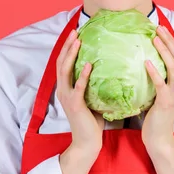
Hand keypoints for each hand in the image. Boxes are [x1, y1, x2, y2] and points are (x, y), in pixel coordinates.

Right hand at [55, 28, 104, 173]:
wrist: (87, 143)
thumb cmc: (92, 122)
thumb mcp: (93, 98)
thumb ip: (96, 85)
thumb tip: (112, 69)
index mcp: (67, 88)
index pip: (64, 63)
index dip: (68, 48)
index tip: (76, 33)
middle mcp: (63, 90)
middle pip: (61, 62)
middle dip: (67, 45)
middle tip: (75, 31)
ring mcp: (67, 97)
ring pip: (65, 71)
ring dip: (71, 55)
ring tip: (78, 41)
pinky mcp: (74, 105)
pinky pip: (77, 87)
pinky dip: (81, 75)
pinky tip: (88, 64)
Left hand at [142, 25, 173, 173]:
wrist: (159, 138)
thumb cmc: (154, 115)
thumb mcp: (156, 92)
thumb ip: (154, 78)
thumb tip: (141, 61)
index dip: (169, 40)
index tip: (159, 28)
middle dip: (168, 40)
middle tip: (157, 27)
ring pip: (173, 66)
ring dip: (164, 50)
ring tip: (155, 38)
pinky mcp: (166, 101)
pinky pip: (160, 84)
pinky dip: (154, 72)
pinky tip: (146, 62)